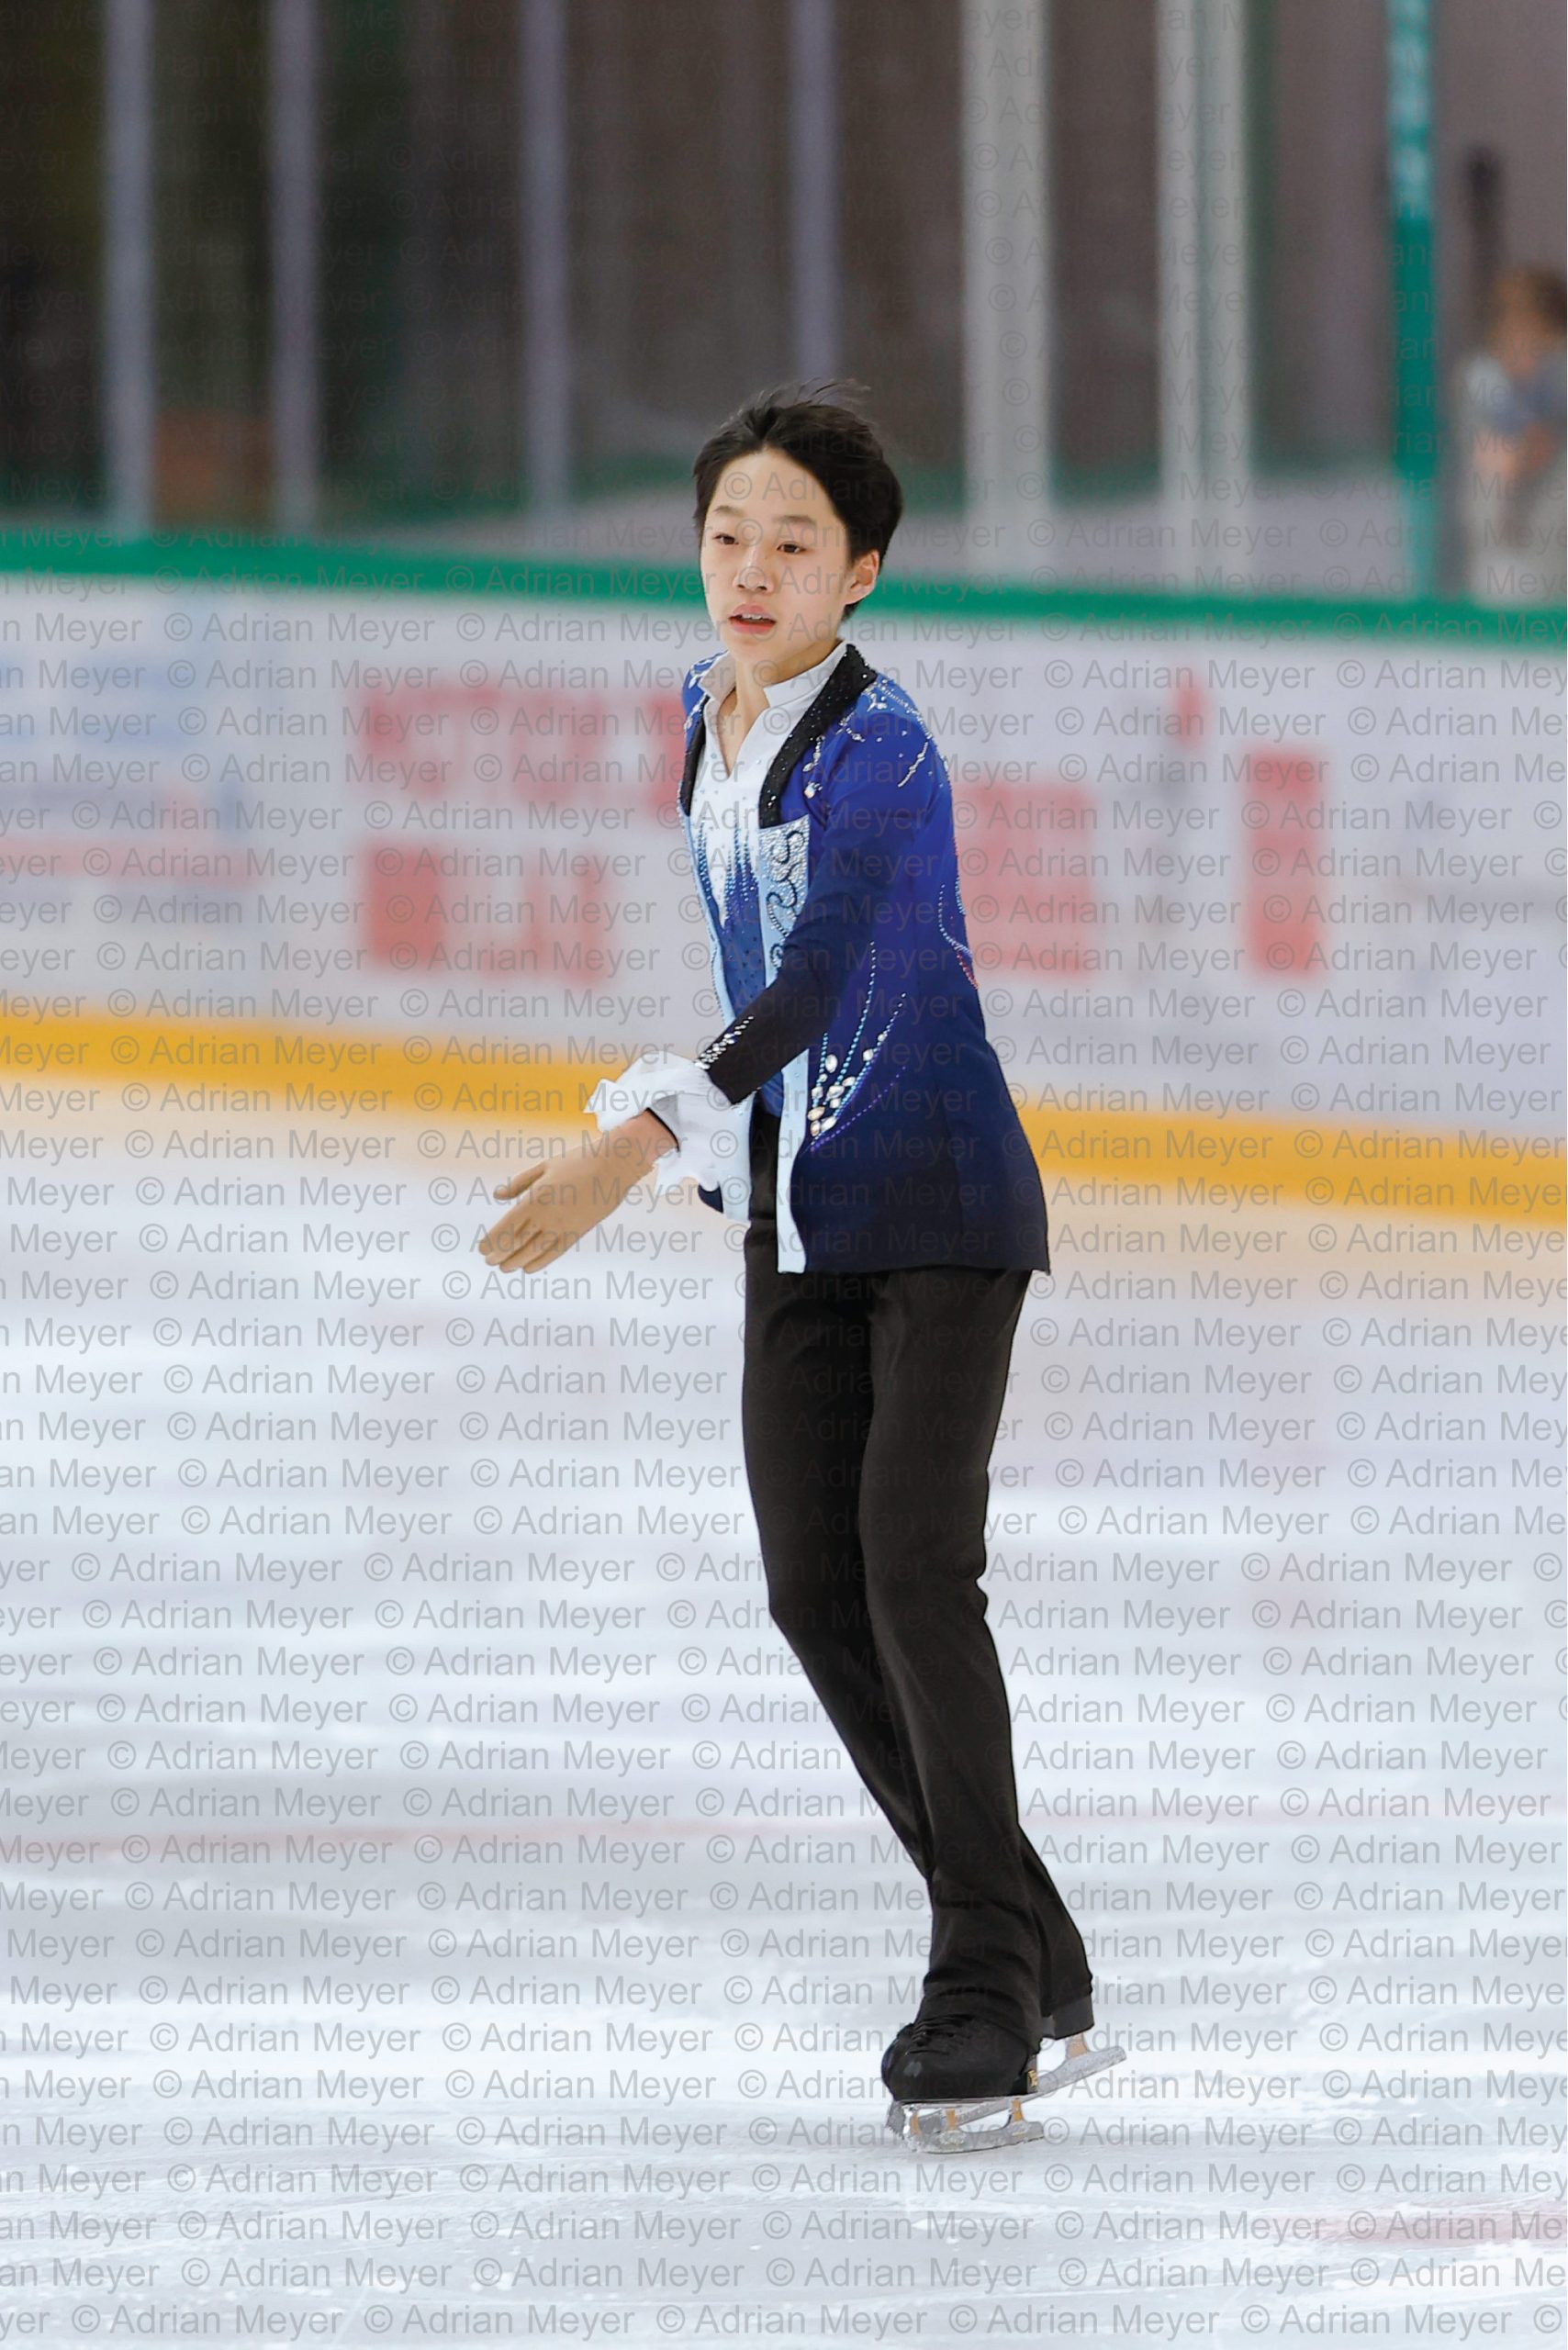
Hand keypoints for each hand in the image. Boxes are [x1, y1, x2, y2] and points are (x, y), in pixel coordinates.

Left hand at [477, 1114, 673, 1274]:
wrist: (612, 1166)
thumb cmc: (576, 1161)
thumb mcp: (543, 1167)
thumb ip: (519, 1184)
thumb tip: (497, 1195)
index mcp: (535, 1198)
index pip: (506, 1227)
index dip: (491, 1241)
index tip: (482, 1249)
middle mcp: (546, 1216)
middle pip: (516, 1243)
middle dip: (500, 1255)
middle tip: (489, 1261)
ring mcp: (563, 1226)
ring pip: (533, 1252)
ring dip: (516, 1262)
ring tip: (504, 1268)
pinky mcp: (577, 1232)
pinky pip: (554, 1253)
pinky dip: (539, 1263)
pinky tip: (528, 1268)